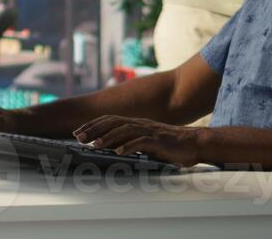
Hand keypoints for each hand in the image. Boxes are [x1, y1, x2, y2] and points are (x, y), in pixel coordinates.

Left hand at [72, 116, 206, 165]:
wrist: (193, 143)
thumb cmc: (169, 144)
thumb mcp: (145, 141)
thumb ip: (130, 140)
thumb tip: (110, 147)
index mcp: (135, 123)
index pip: (109, 121)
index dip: (92, 125)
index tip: (78, 132)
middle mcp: (140, 124)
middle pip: (112, 123)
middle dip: (94, 130)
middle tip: (79, 137)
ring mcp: (149, 131)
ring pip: (124, 131)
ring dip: (108, 138)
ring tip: (94, 146)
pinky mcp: (159, 141)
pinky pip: (141, 142)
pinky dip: (129, 146)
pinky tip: (119, 152)